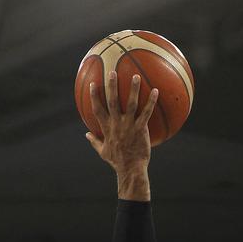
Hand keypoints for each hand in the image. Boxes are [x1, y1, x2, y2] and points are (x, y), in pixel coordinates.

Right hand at [86, 71, 157, 191]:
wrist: (130, 170)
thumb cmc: (117, 162)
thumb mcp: (103, 152)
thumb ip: (94, 141)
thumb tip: (86, 135)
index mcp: (106, 128)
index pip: (97, 109)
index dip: (94, 96)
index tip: (92, 84)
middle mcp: (116, 124)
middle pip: (112, 101)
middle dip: (111, 85)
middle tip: (112, 71)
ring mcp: (129, 126)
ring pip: (131, 103)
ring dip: (133, 89)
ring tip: (135, 76)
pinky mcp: (141, 129)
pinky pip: (147, 113)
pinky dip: (151, 102)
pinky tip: (156, 91)